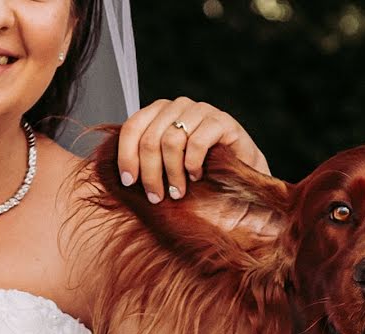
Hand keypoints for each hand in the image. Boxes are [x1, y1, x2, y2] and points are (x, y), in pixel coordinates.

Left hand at [117, 97, 269, 202]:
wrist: (243, 171)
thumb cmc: (203, 170)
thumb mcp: (169, 165)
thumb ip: (147, 160)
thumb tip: (120, 177)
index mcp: (159, 112)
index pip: (132, 128)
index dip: (126, 156)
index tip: (128, 182)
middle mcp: (178, 106)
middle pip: (150, 139)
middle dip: (150, 173)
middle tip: (156, 197)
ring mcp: (200, 110)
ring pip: (171, 141)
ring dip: (172, 173)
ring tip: (178, 192)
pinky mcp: (221, 121)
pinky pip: (197, 143)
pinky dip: (193, 165)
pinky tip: (197, 177)